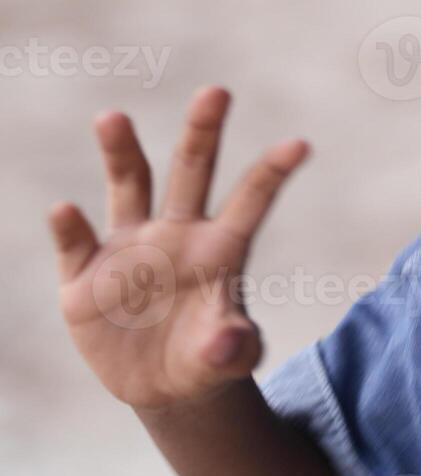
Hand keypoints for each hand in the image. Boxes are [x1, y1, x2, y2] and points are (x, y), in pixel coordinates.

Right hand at [49, 85, 308, 411]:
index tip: (301, 144)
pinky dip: (70, 228)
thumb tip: (228, 345)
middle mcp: (178, 234)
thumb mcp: (227, 358)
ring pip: (129, 186)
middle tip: (218, 91)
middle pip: (192, 172)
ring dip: (121, 153)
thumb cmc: (208, 357)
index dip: (273, 173)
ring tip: (112, 117)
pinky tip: (65, 212)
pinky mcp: (86, 275)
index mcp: (221, 248)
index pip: (252, 200)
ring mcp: (130, 249)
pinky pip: (77, 244)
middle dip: (203, 132)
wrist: (163, 384)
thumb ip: (232, 348)